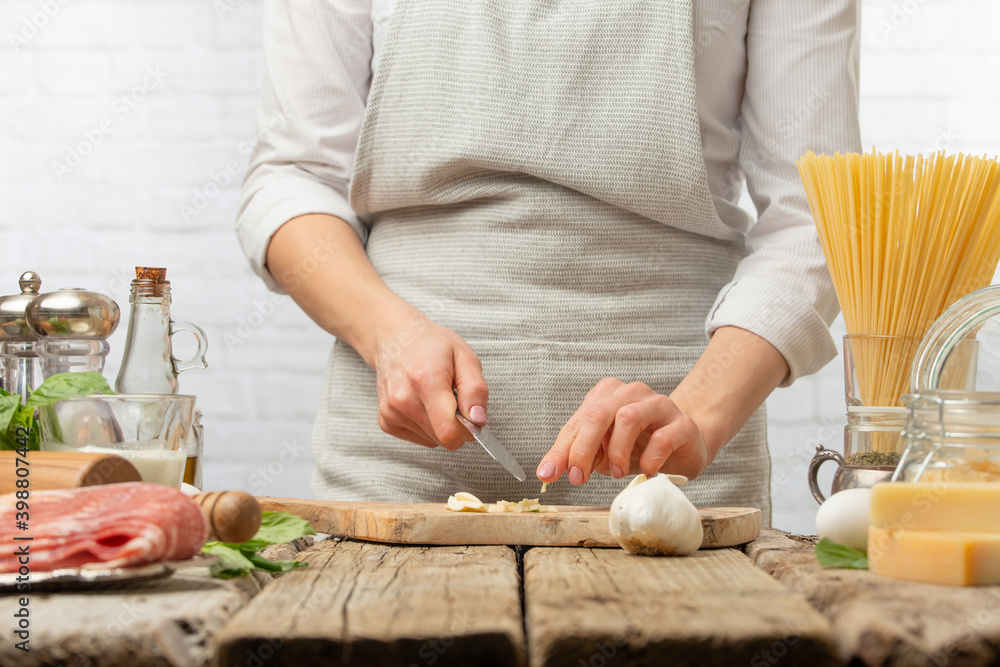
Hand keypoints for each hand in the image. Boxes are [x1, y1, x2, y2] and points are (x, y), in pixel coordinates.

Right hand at [373, 304, 488, 449]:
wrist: (396, 339)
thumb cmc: (432, 346)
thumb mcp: (465, 357)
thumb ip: (476, 390)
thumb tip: (478, 420)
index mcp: (426, 381)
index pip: (449, 431)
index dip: (468, 430)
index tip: (472, 416)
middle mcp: (403, 399)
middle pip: (442, 438)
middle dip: (456, 425)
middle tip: (454, 399)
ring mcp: (391, 411)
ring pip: (431, 440)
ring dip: (440, 425)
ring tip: (436, 397)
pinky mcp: (385, 420)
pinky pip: (418, 438)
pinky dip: (426, 426)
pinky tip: (423, 403)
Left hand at [535, 378, 708, 484]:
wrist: (685, 446)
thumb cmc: (641, 446)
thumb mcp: (603, 452)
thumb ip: (578, 456)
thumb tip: (549, 471)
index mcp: (607, 396)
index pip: (578, 421)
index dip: (562, 449)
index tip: (549, 473)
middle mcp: (631, 394)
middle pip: (599, 413)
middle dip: (583, 448)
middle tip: (579, 477)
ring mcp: (658, 405)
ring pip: (628, 417)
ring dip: (617, 450)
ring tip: (617, 472)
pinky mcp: (681, 424)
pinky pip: (663, 437)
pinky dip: (650, 457)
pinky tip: (647, 470)